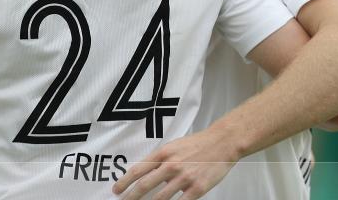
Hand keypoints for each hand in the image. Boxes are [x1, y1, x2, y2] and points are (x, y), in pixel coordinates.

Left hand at [112, 129, 237, 199]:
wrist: (221, 143)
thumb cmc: (197, 144)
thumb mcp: (173, 146)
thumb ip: (160, 159)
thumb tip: (144, 173)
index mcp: (163, 153)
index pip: (138, 169)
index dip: (125, 181)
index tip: (116, 190)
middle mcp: (171, 165)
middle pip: (145, 185)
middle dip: (131, 197)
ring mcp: (184, 178)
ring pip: (160, 198)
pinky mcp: (196, 188)